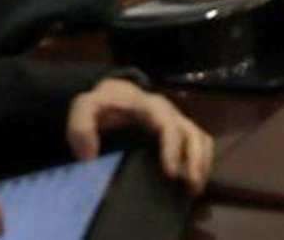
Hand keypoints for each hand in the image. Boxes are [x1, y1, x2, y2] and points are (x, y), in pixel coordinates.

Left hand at [66, 78, 214, 195]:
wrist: (112, 95)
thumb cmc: (102, 104)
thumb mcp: (84, 108)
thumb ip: (81, 128)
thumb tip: (89, 156)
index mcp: (149, 106)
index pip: (168, 124)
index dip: (172, 148)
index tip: (170, 173)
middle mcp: (169, 113)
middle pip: (193, 132)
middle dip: (196, 159)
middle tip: (192, 185)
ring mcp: (176, 122)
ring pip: (200, 138)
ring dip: (202, 162)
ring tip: (195, 189)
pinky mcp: (177, 132)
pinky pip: (196, 143)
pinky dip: (199, 161)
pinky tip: (191, 182)